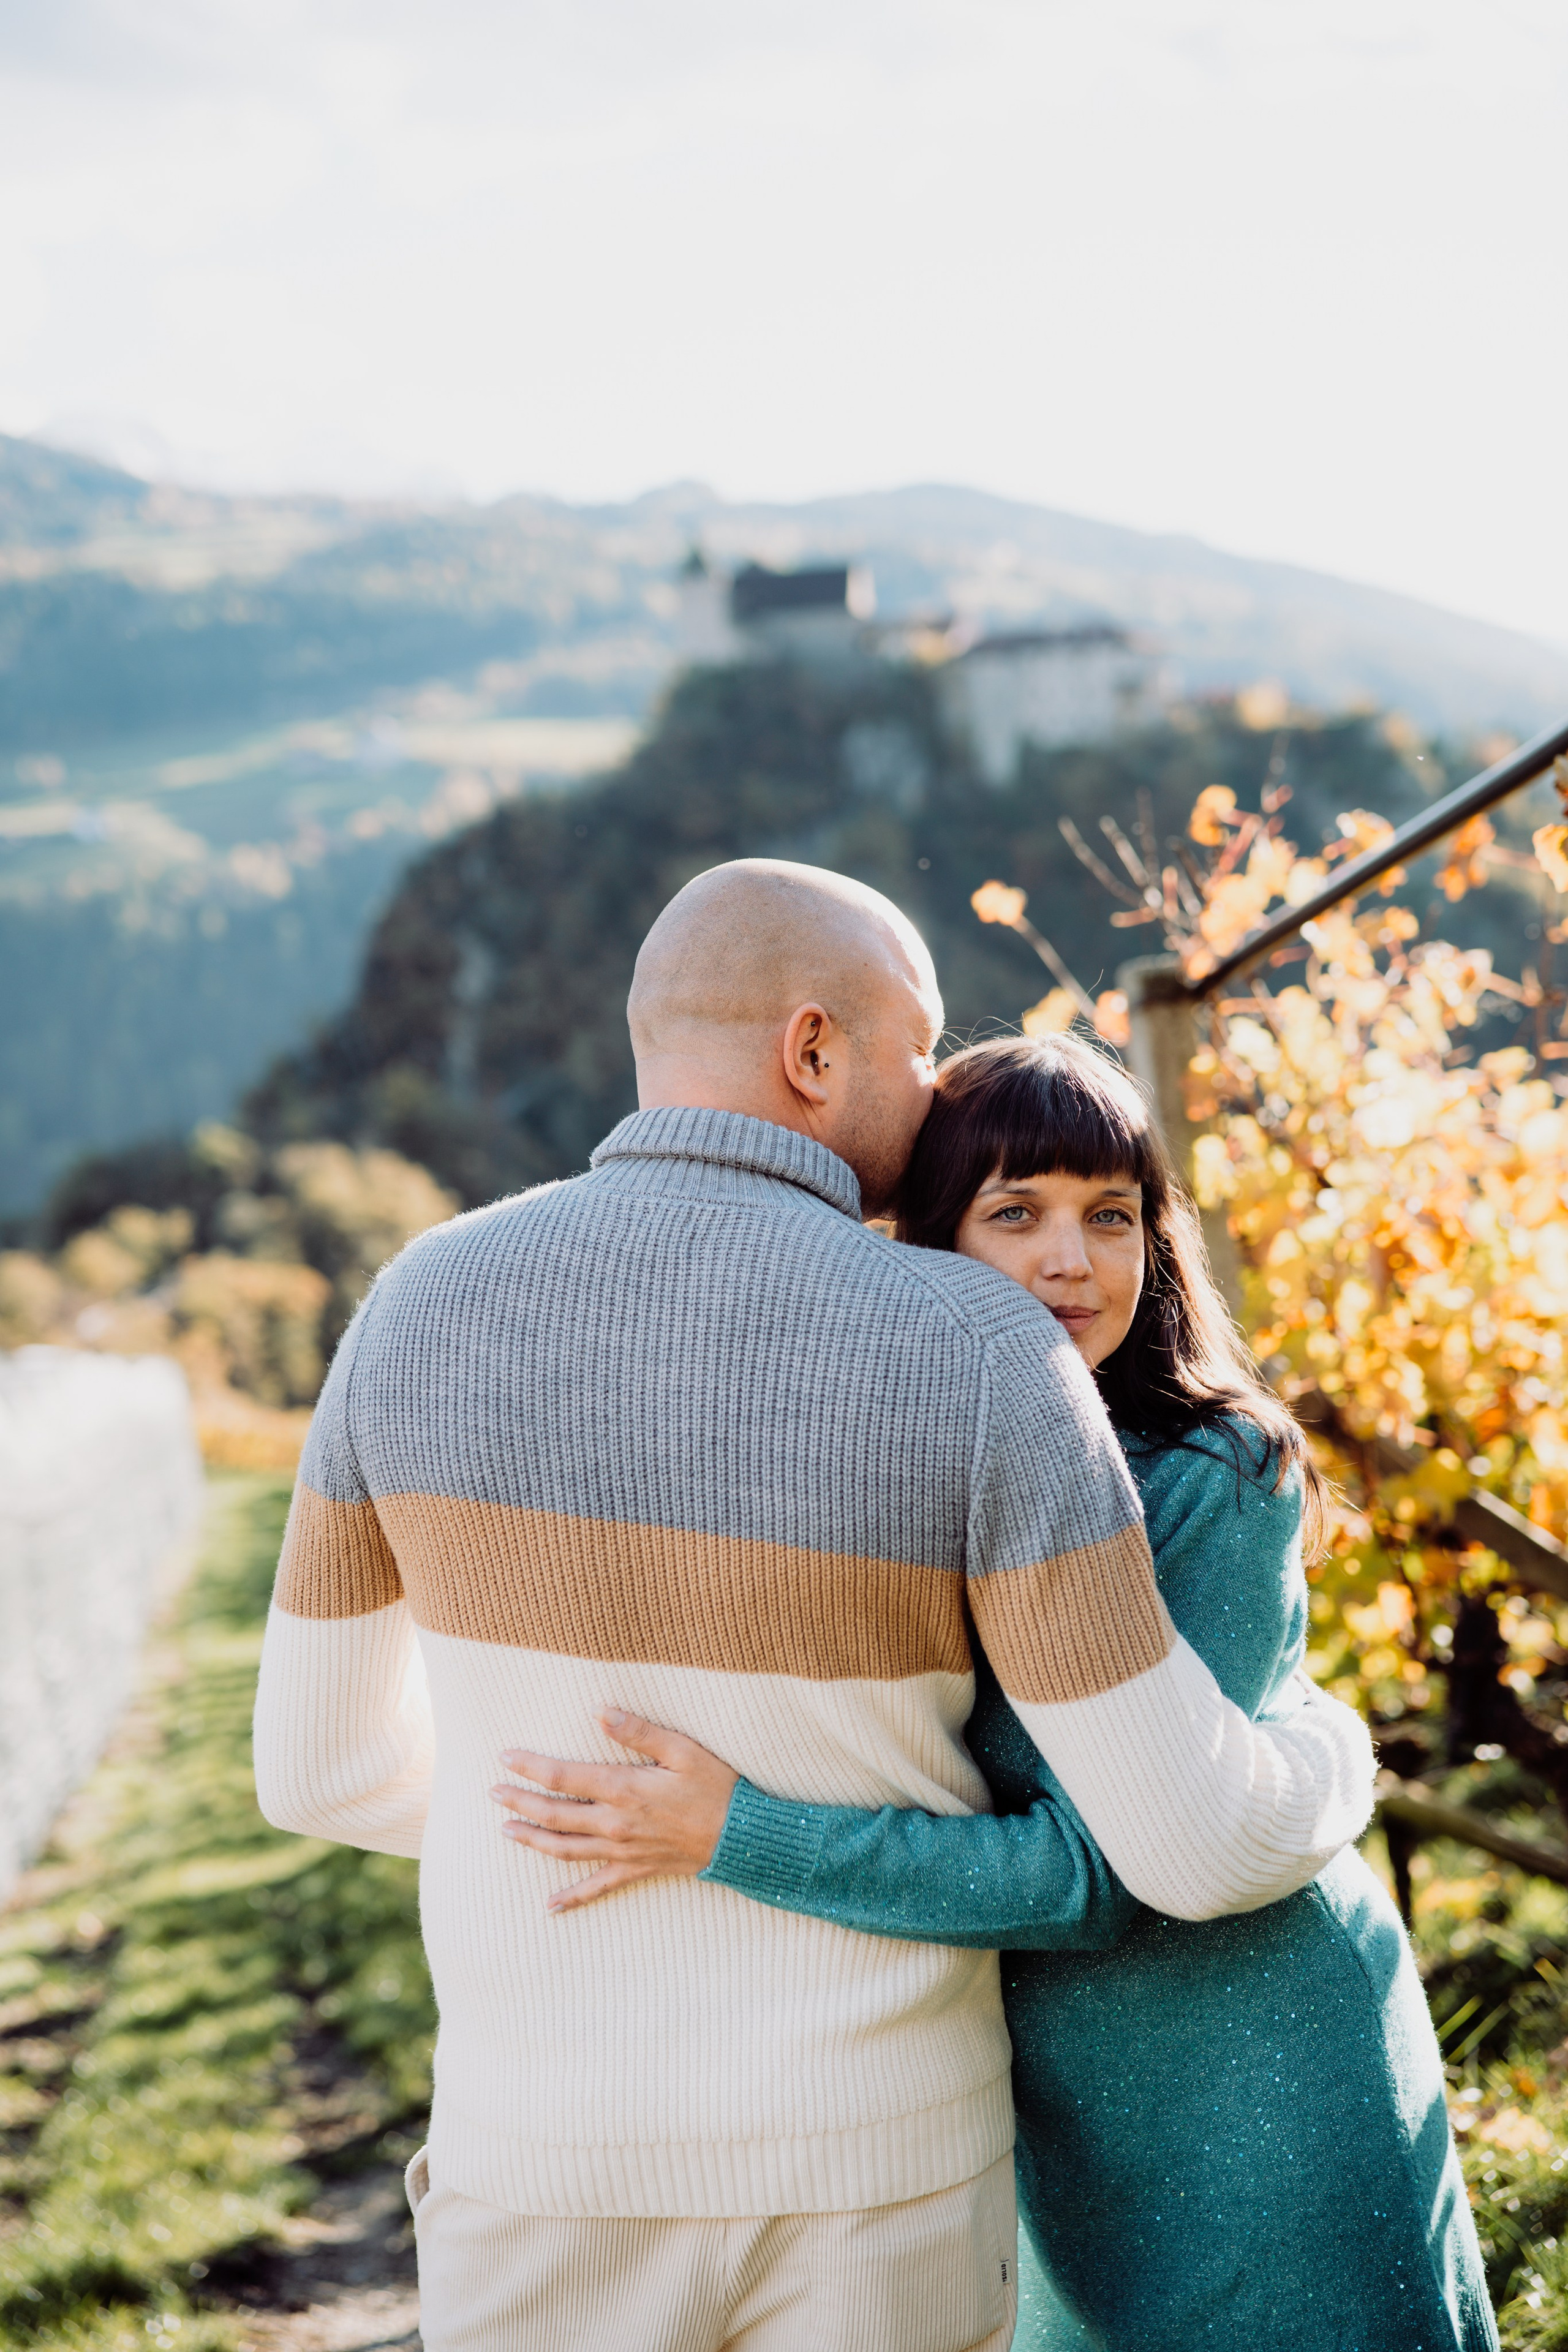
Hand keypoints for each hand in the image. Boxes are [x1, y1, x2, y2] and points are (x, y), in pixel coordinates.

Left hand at [491, 1708, 740, 1913]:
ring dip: (532, 1840)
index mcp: (623, 1790)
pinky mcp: (635, 1870)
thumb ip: (638, 1731)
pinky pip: (596, 1888)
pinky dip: (571, 1899)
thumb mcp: (682, 1749)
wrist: (742, 1837)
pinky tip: (549, 1906)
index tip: (504, 1757)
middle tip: (492, 1793)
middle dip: (519, 1802)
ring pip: (564, 1850)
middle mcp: (615, 1824)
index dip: (530, 1766)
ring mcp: (622, 1851)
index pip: (562, 1777)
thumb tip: (599, 1711)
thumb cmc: (716, 1787)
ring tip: (506, 1831)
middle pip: (554, 1815)